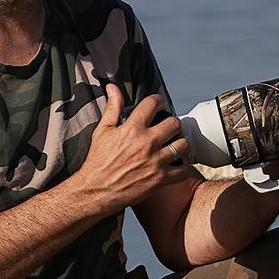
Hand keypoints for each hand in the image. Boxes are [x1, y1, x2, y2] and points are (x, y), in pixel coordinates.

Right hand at [76, 85, 194, 210]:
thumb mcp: (102, 131)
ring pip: (183, 145)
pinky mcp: (160, 179)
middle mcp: (146, 143)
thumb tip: (112, 87)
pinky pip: (183, 170)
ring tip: (175, 145)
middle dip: (172, 123)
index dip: (159, 101)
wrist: (95, 191)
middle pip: (174, 123)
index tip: (160, 105)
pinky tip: (177, 165)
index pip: (153, 104)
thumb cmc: (98, 161)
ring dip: (180, 143)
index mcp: (132, 128)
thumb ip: (112, 108)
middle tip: (169, 127)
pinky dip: (183, 168)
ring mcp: (155, 161)